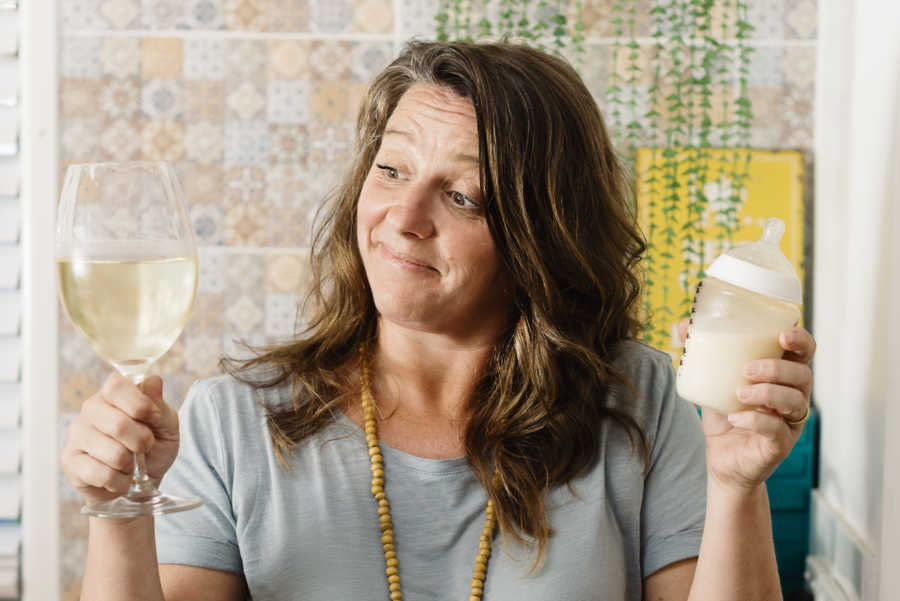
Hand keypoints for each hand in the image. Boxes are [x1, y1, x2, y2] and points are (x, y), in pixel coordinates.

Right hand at [61, 373, 180, 507]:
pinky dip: (119, 481)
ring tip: (129, 463)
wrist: (139, 483)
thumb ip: (160, 404)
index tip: (155, 418)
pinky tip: (117, 477)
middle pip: (117, 423)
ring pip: (112, 452)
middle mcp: (90, 410)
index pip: (116, 385)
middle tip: (146, 446)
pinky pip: (102, 474)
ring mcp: (77, 435)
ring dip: (130, 464)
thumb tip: (153, 381)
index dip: (139, 404)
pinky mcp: (70, 461)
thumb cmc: (153, 447)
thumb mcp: (166, 424)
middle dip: (142, 440)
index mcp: (113, 394)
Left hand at [677, 318, 815, 493]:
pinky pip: (777, 431)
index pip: (805, 353)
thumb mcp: (712, 381)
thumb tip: (684, 324)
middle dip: (778, 369)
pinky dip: (756, 422)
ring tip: (739, 394)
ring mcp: (789, 423)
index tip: (782, 336)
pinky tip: (735, 418)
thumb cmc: (724, 414)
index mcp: (782, 376)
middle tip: (747, 370)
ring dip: (767, 393)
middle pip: (804, 376)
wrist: (722, 458)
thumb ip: (702, 354)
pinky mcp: (780, 445)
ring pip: (794, 402)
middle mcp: (793, 398)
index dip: (801, 341)